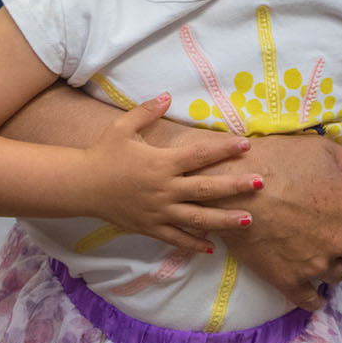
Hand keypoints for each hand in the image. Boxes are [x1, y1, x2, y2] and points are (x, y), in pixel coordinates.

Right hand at [83, 94, 261, 251]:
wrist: (81, 186)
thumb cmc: (104, 153)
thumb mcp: (123, 126)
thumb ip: (147, 111)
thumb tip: (167, 95)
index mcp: (161, 163)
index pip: (199, 155)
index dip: (223, 149)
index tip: (245, 144)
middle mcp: (164, 189)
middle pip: (206, 188)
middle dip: (235, 186)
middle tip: (260, 183)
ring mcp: (159, 211)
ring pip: (198, 218)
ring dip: (225, 219)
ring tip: (248, 220)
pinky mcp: (150, 227)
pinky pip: (176, 238)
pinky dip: (194, 244)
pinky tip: (211, 247)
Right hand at [215, 132, 341, 311]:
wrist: (235, 185)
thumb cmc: (279, 160)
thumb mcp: (321, 147)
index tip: (339, 204)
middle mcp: (340, 238)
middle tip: (329, 227)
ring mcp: (317, 263)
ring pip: (339, 272)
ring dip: (335, 263)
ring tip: (322, 256)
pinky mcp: (291, 280)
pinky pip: (311, 299)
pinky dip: (315, 298)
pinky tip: (314, 293)